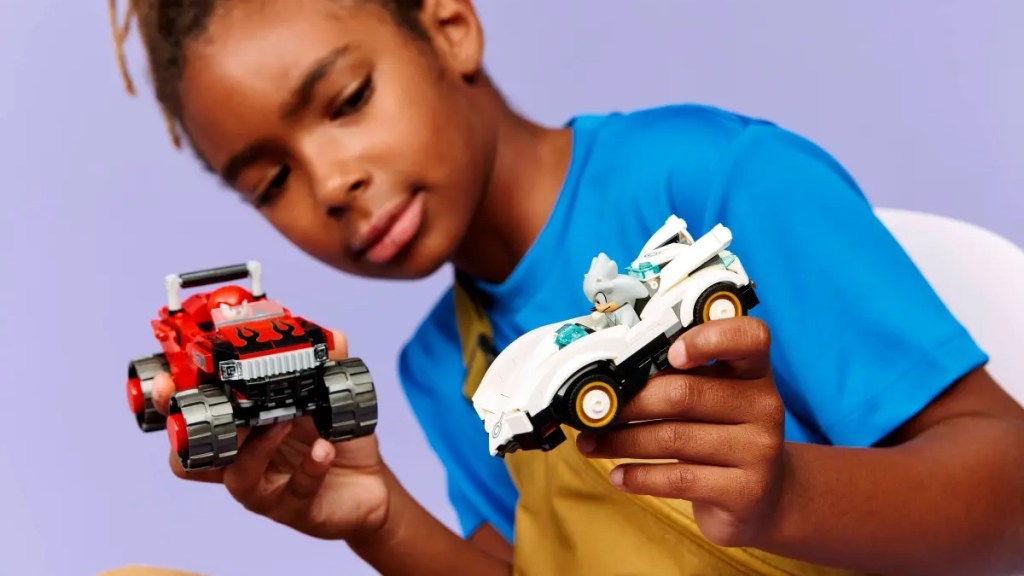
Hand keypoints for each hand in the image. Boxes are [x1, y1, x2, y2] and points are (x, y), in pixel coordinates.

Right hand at [150, 330, 389, 540]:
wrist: (368, 488)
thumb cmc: (332, 441)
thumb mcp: (328, 401)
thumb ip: (324, 370)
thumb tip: (333, 336)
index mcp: (237, 432)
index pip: (190, 420)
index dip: (170, 404)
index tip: (167, 380)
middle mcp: (239, 463)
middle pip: (191, 458)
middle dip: (193, 431)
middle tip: (219, 406)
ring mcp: (263, 489)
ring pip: (238, 477)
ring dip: (259, 446)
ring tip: (284, 420)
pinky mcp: (293, 508)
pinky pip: (295, 490)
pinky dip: (310, 467)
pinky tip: (324, 448)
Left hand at [576, 317, 786, 546]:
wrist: (761, 497)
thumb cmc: (723, 434)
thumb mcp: (715, 397)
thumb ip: (680, 378)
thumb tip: (611, 381)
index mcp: (755, 370)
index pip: (749, 337)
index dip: (709, 338)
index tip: (670, 353)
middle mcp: (764, 405)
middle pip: (684, 393)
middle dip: (629, 403)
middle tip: (596, 411)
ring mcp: (759, 450)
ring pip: (673, 438)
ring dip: (621, 441)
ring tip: (591, 443)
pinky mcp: (745, 490)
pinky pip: (677, 479)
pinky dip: (638, 476)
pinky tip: (617, 475)